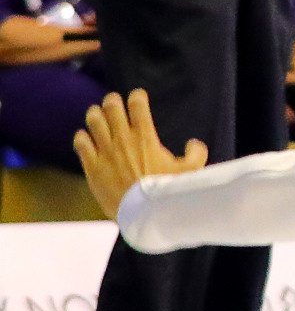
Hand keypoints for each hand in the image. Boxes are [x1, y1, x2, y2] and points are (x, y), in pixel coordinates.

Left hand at [73, 90, 206, 221]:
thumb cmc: (169, 193)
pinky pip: (81, 143)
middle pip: (111, 107)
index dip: (137, 96)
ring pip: (93, 121)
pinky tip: (85, 137)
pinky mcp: (92, 167)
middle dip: (112, 100)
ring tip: (97, 114)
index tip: (138, 96)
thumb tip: (194, 143)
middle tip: (114, 102)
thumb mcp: (192, 171)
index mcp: (146, 137)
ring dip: (95, 114)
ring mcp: (105, 153)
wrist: (143, 214)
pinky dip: (82, 136)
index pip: (138, 104)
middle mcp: (123, 140)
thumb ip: (196, 154)